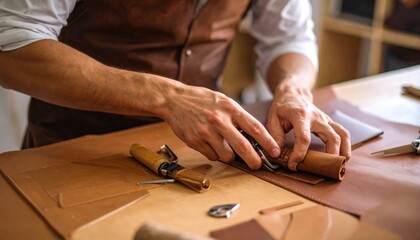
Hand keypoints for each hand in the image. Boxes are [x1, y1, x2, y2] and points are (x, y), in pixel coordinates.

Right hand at [162, 84, 279, 169]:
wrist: (174, 99)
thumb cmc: (201, 100)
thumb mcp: (223, 101)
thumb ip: (237, 117)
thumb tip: (253, 137)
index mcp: (230, 108)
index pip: (255, 128)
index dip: (268, 142)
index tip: (275, 152)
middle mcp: (219, 120)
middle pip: (243, 147)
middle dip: (254, 160)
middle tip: (257, 165)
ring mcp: (206, 132)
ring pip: (226, 155)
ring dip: (229, 156)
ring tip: (225, 147)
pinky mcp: (195, 141)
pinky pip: (211, 156)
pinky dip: (214, 154)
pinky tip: (210, 143)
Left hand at [266, 84, 350, 170]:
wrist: (293, 95)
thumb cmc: (282, 108)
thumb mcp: (272, 119)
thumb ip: (275, 136)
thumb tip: (278, 154)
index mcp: (300, 116)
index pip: (304, 138)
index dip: (300, 153)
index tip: (294, 165)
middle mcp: (316, 117)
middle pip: (330, 137)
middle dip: (329, 155)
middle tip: (321, 169)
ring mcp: (325, 119)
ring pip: (341, 134)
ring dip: (343, 150)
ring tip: (340, 164)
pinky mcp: (329, 122)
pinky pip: (342, 132)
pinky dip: (346, 144)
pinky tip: (344, 155)